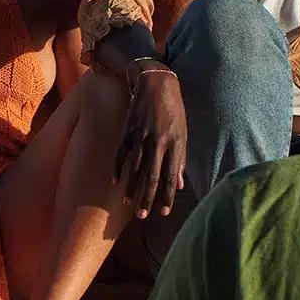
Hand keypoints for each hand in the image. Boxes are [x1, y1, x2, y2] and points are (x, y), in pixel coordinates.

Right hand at [116, 64, 186, 218]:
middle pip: (152, 177)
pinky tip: (116, 183)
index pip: (171, 177)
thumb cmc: (174, 110)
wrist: (156, 83)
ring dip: (132, 189)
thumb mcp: (183, 133)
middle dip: (147, 199)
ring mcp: (141, 137)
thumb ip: (181, 159)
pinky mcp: (127, 131)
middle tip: (142, 216)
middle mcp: (158, 143)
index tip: (163, 212)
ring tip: (130, 204)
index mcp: (175, 144)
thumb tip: (180, 184)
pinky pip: (121, 154)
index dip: (167, 197)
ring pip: (135, 169)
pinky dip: (118, 169)